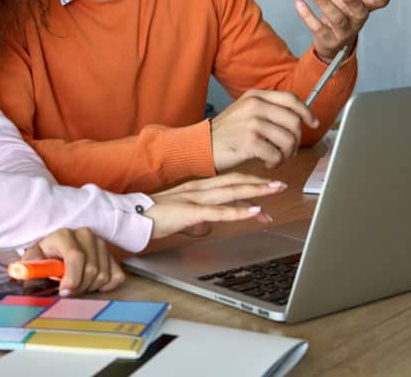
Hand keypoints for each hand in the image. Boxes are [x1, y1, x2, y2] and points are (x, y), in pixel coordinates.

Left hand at [24, 228, 124, 295]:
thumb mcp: (33, 259)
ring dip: (90, 287)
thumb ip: (28, 267)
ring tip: (77, 284)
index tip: (64, 292)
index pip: (75, 256)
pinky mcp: (111, 254)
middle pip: (91, 270)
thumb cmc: (45, 256)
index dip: (72, 278)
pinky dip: (104, 286)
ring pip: (103, 275)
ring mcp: (100, 244)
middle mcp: (85, 235)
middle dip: (78, 287)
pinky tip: (91, 283)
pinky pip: (116, 277)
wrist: (58, 247)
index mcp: (64, 235)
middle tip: (67, 291)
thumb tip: (21, 274)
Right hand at [145, 174, 286, 238]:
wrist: (130, 217)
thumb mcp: (180, 218)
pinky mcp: (190, 211)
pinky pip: (220, 211)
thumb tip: (207, 228)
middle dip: (259, 183)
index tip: (266, 191)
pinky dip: (240, 210)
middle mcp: (198, 189)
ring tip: (275, 190)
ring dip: (256, 191)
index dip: (249, 185)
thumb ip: (195, 222)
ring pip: (232, 191)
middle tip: (280, 184)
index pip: (228, 183)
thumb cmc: (150, 217)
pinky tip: (255, 210)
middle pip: (234, 182)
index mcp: (196, 188)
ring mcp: (195, 198)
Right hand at [211, 90, 316, 171]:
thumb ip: (267, 109)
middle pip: (294, 122)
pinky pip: (277, 155)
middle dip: (295, 141)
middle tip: (286, 150)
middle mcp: (255, 106)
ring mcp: (253, 123)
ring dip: (286, 154)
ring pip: (288, 141)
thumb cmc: (223, 133)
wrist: (200, 145)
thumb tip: (297, 118)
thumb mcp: (243, 111)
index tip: (312, 123)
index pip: (291, 99)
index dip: (306, 112)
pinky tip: (265, 164)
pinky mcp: (250, 142)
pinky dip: (275, 164)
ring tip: (275, 158)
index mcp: (255, 96)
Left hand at [295, 0, 396, 61]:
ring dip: (325, 4)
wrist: (332, 39)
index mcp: (365, 7)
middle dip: (354, 2)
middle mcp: (356, 20)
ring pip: (336, 19)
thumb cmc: (345, 9)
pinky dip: (308, 15)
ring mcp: (342, 31)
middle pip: (359, 12)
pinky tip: (299, 3)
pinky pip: (317, 27)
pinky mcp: (326, 37)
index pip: (377, 2)